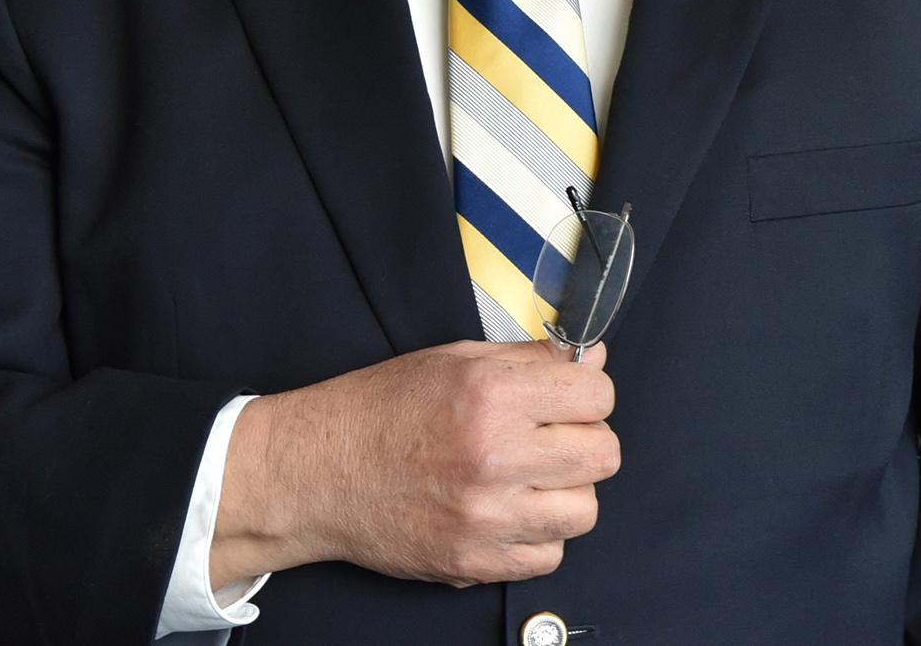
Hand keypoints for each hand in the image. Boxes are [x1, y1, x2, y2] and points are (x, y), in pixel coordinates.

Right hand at [210, 338, 617, 589]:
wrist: (316, 472)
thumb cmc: (380, 409)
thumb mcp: (454, 359)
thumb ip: (530, 360)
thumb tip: (593, 362)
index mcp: (493, 395)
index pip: (599, 394)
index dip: (589, 393)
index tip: (571, 399)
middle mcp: (495, 455)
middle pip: (604, 454)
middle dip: (585, 440)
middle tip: (554, 439)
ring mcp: (486, 515)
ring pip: (585, 510)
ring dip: (567, 493)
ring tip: (533, 479)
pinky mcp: (473, 562)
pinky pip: (549, 556)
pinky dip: (538, 537)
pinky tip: (511, 512)